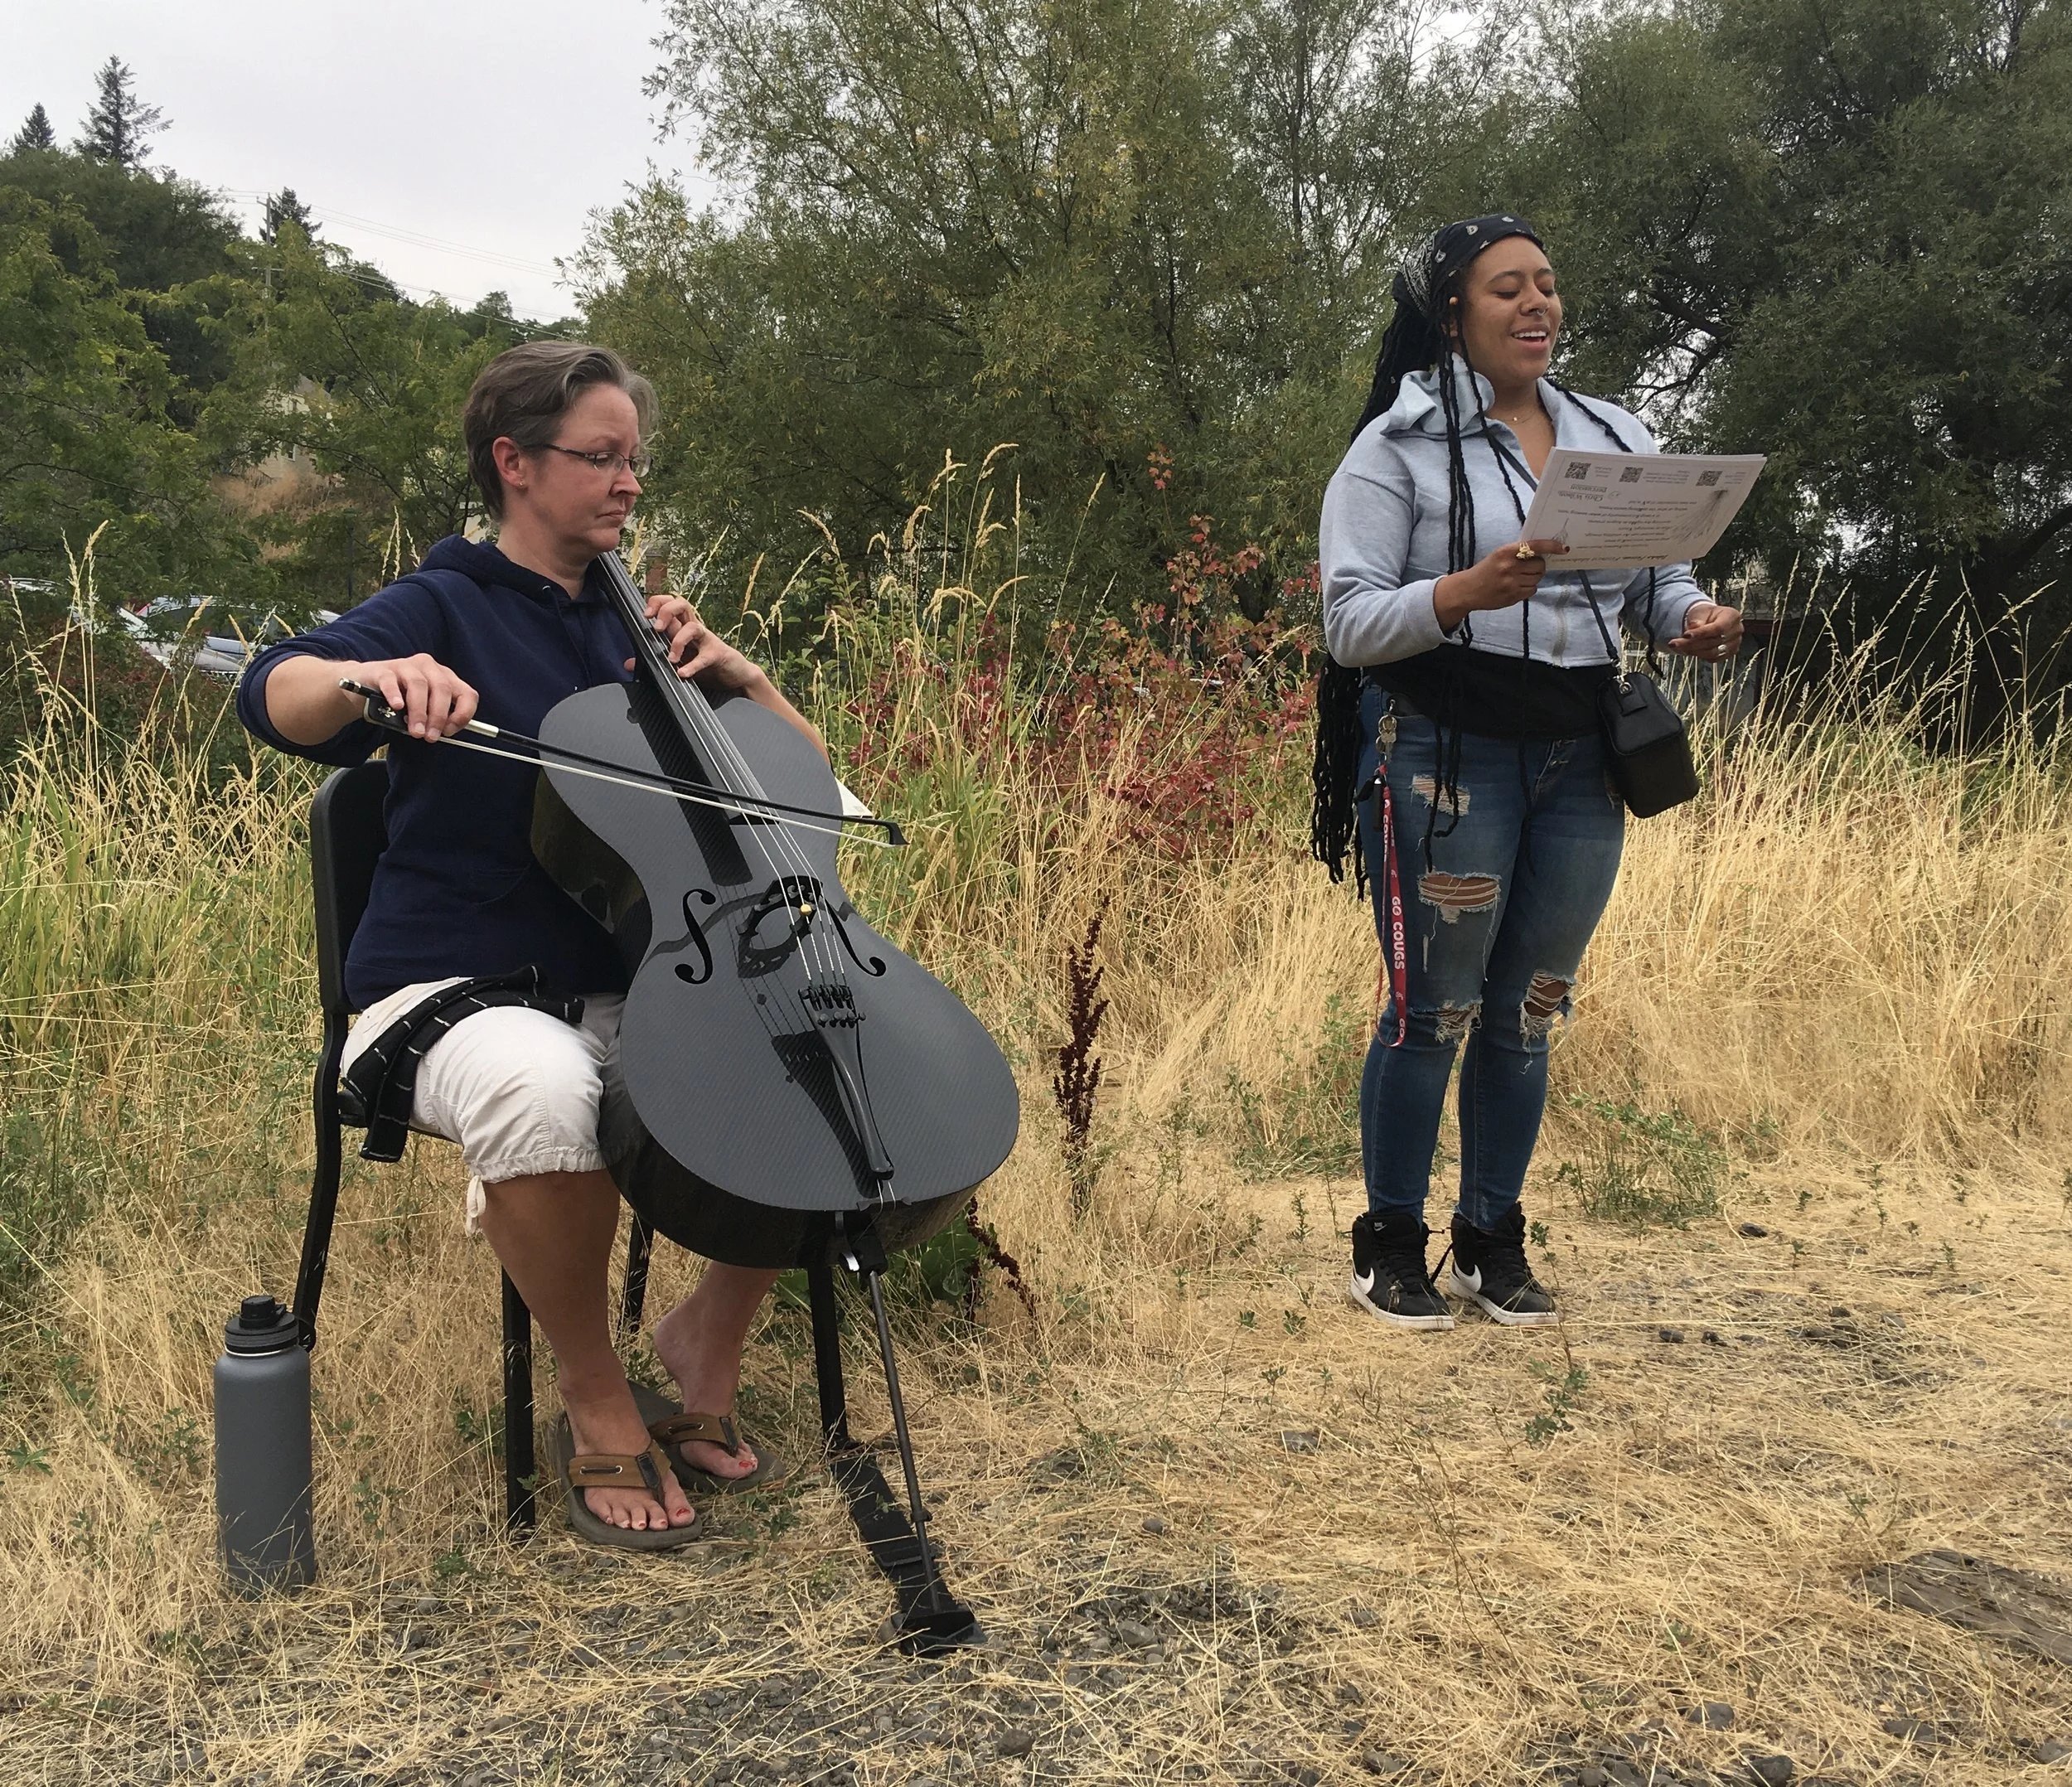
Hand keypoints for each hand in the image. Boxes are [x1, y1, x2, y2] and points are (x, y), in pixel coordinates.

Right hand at [351, 653, 477, 738]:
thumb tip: (442, 733)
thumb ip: (435, 717)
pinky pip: (391, 681)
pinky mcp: (383, 670)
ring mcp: (405, 666)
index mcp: (444, 677)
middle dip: (438, 716)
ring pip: (419, 685)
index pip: (467, 693)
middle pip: (442, 689)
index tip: (449, 731)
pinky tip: (397, 707)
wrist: (364, 684)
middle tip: (430, 737)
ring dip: (419, 712)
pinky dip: (395, 694)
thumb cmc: (399, 699)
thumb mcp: (423, 708)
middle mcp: (428, 667)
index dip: (463, 714)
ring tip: (415, 731)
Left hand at [633, 593, 769, 694]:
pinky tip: (683, 673)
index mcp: (683, 627)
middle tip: (656, 628)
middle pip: (681, 604)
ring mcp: (707, 640)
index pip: (669, 603)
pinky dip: (693, 665)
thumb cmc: (706, 665)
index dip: (656, 603)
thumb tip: (629, 663)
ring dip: (678, 640)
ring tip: (670, 658)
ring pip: (693, 626)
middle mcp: (694, 629)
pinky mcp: (718, 654)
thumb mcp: (678, 661)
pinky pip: (705, 656)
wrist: (736, 676)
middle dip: (665, 611)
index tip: (645, 616)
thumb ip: (654, 660)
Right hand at [1433, 538, 1569, 628]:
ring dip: (1533, 578)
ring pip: (1537, 579)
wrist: (1468, 590)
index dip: (1551, 546)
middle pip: (1540, 565)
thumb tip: (1542, 553)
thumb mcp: (1498, 556)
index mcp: (1506, 552)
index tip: (1563, 548)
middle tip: (1530, 567)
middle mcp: (1510, 567)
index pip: (1535, 546)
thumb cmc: (1485, 570)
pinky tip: (1516, 587)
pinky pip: (1532, 590)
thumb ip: (1517, 553)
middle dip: (1538, 566)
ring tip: (1520, 578)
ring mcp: (1512, 583)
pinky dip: (1528, 588)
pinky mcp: (1513, 596)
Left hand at [1670, 602, 1743, 660]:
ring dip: (1694, 651)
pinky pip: (1713, 659)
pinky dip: (1700, 655)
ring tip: (1679, 646)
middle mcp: (1737, 631)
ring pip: (1713, 653)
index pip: (1718, 628)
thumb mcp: (1700, 612)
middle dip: (1692, 643)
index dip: (1701, 633)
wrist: (1711, 620)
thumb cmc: (1706, 614)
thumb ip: (1698, 619)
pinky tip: (1689, 650)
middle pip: (1714, 641)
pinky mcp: (1729, 653)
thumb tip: (1694, 626)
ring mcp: (1735, 643)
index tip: (1685, 635)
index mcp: (1733, 616)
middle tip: (1674, 643)